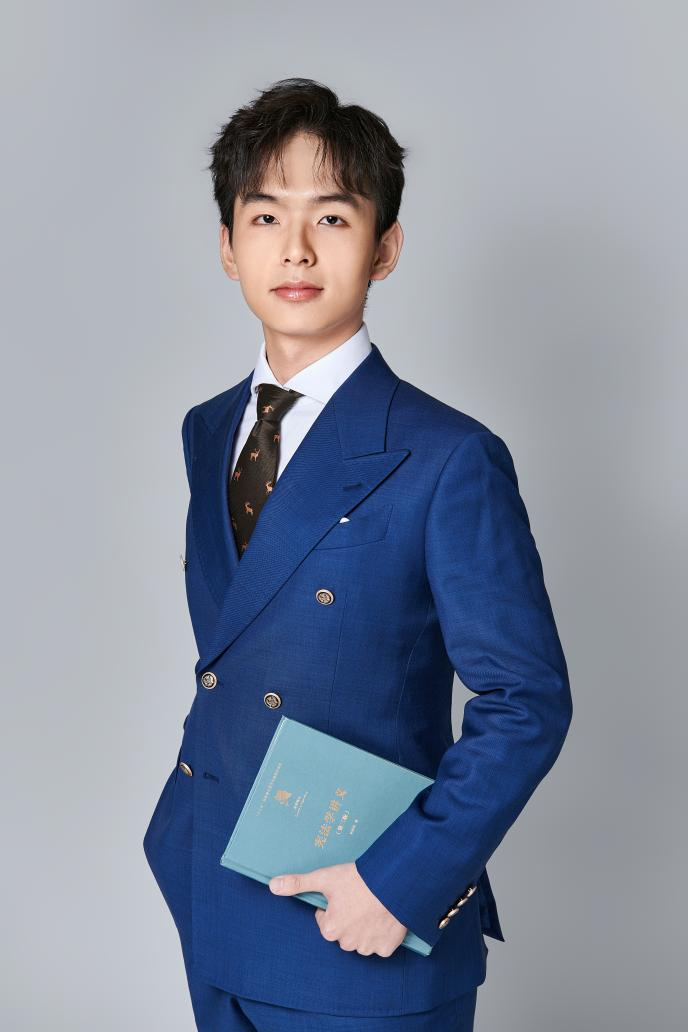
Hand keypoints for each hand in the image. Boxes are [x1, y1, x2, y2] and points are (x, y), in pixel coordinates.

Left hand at [268, 861, 407, 956]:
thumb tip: (272, 885)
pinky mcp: (386, 948)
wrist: (393, 881)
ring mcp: (368, 947)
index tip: (343, 895)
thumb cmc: (358, 879)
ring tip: (371, 906)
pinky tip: (383, 917)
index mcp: (330, 929)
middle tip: (358, 899)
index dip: (332, 906)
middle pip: (342, 932)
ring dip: (363, 927)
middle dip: (347, 918)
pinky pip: (380, 945)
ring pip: (360, 939)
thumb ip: (297, 883)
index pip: (325, 921)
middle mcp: (347, 943)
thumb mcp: (324, 878)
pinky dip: (381, 934)